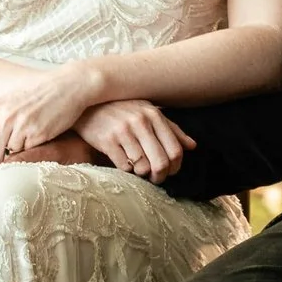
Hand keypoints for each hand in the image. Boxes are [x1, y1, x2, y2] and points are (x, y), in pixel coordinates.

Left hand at [0, 62, 104, 170]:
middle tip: (5, 160)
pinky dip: (33, 148)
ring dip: (18, 151)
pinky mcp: (39, 134)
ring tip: (30, 137)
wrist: (71, 85)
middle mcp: (7, 117)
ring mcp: (23, 126)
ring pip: (12, 152)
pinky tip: (41, 135)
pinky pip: (28, 151)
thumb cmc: (43, 91)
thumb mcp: (14, 97)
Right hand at [75, 99, 197, 182]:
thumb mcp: (148, 112)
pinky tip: (124, 163)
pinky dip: (126, 170)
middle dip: (161, 176)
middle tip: (156, 179)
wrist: (88, 102)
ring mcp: (123, 131)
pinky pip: (123, 166)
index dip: (175, 166)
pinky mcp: (107, 141)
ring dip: (142, 173)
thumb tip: (192, 146)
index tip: (170, 172)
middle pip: (161, 162)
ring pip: (142, 167)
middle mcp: (141, 122)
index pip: (175, 150)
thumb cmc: (122, 109)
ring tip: (138, 169)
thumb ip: (171, 129)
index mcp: (154, 115)